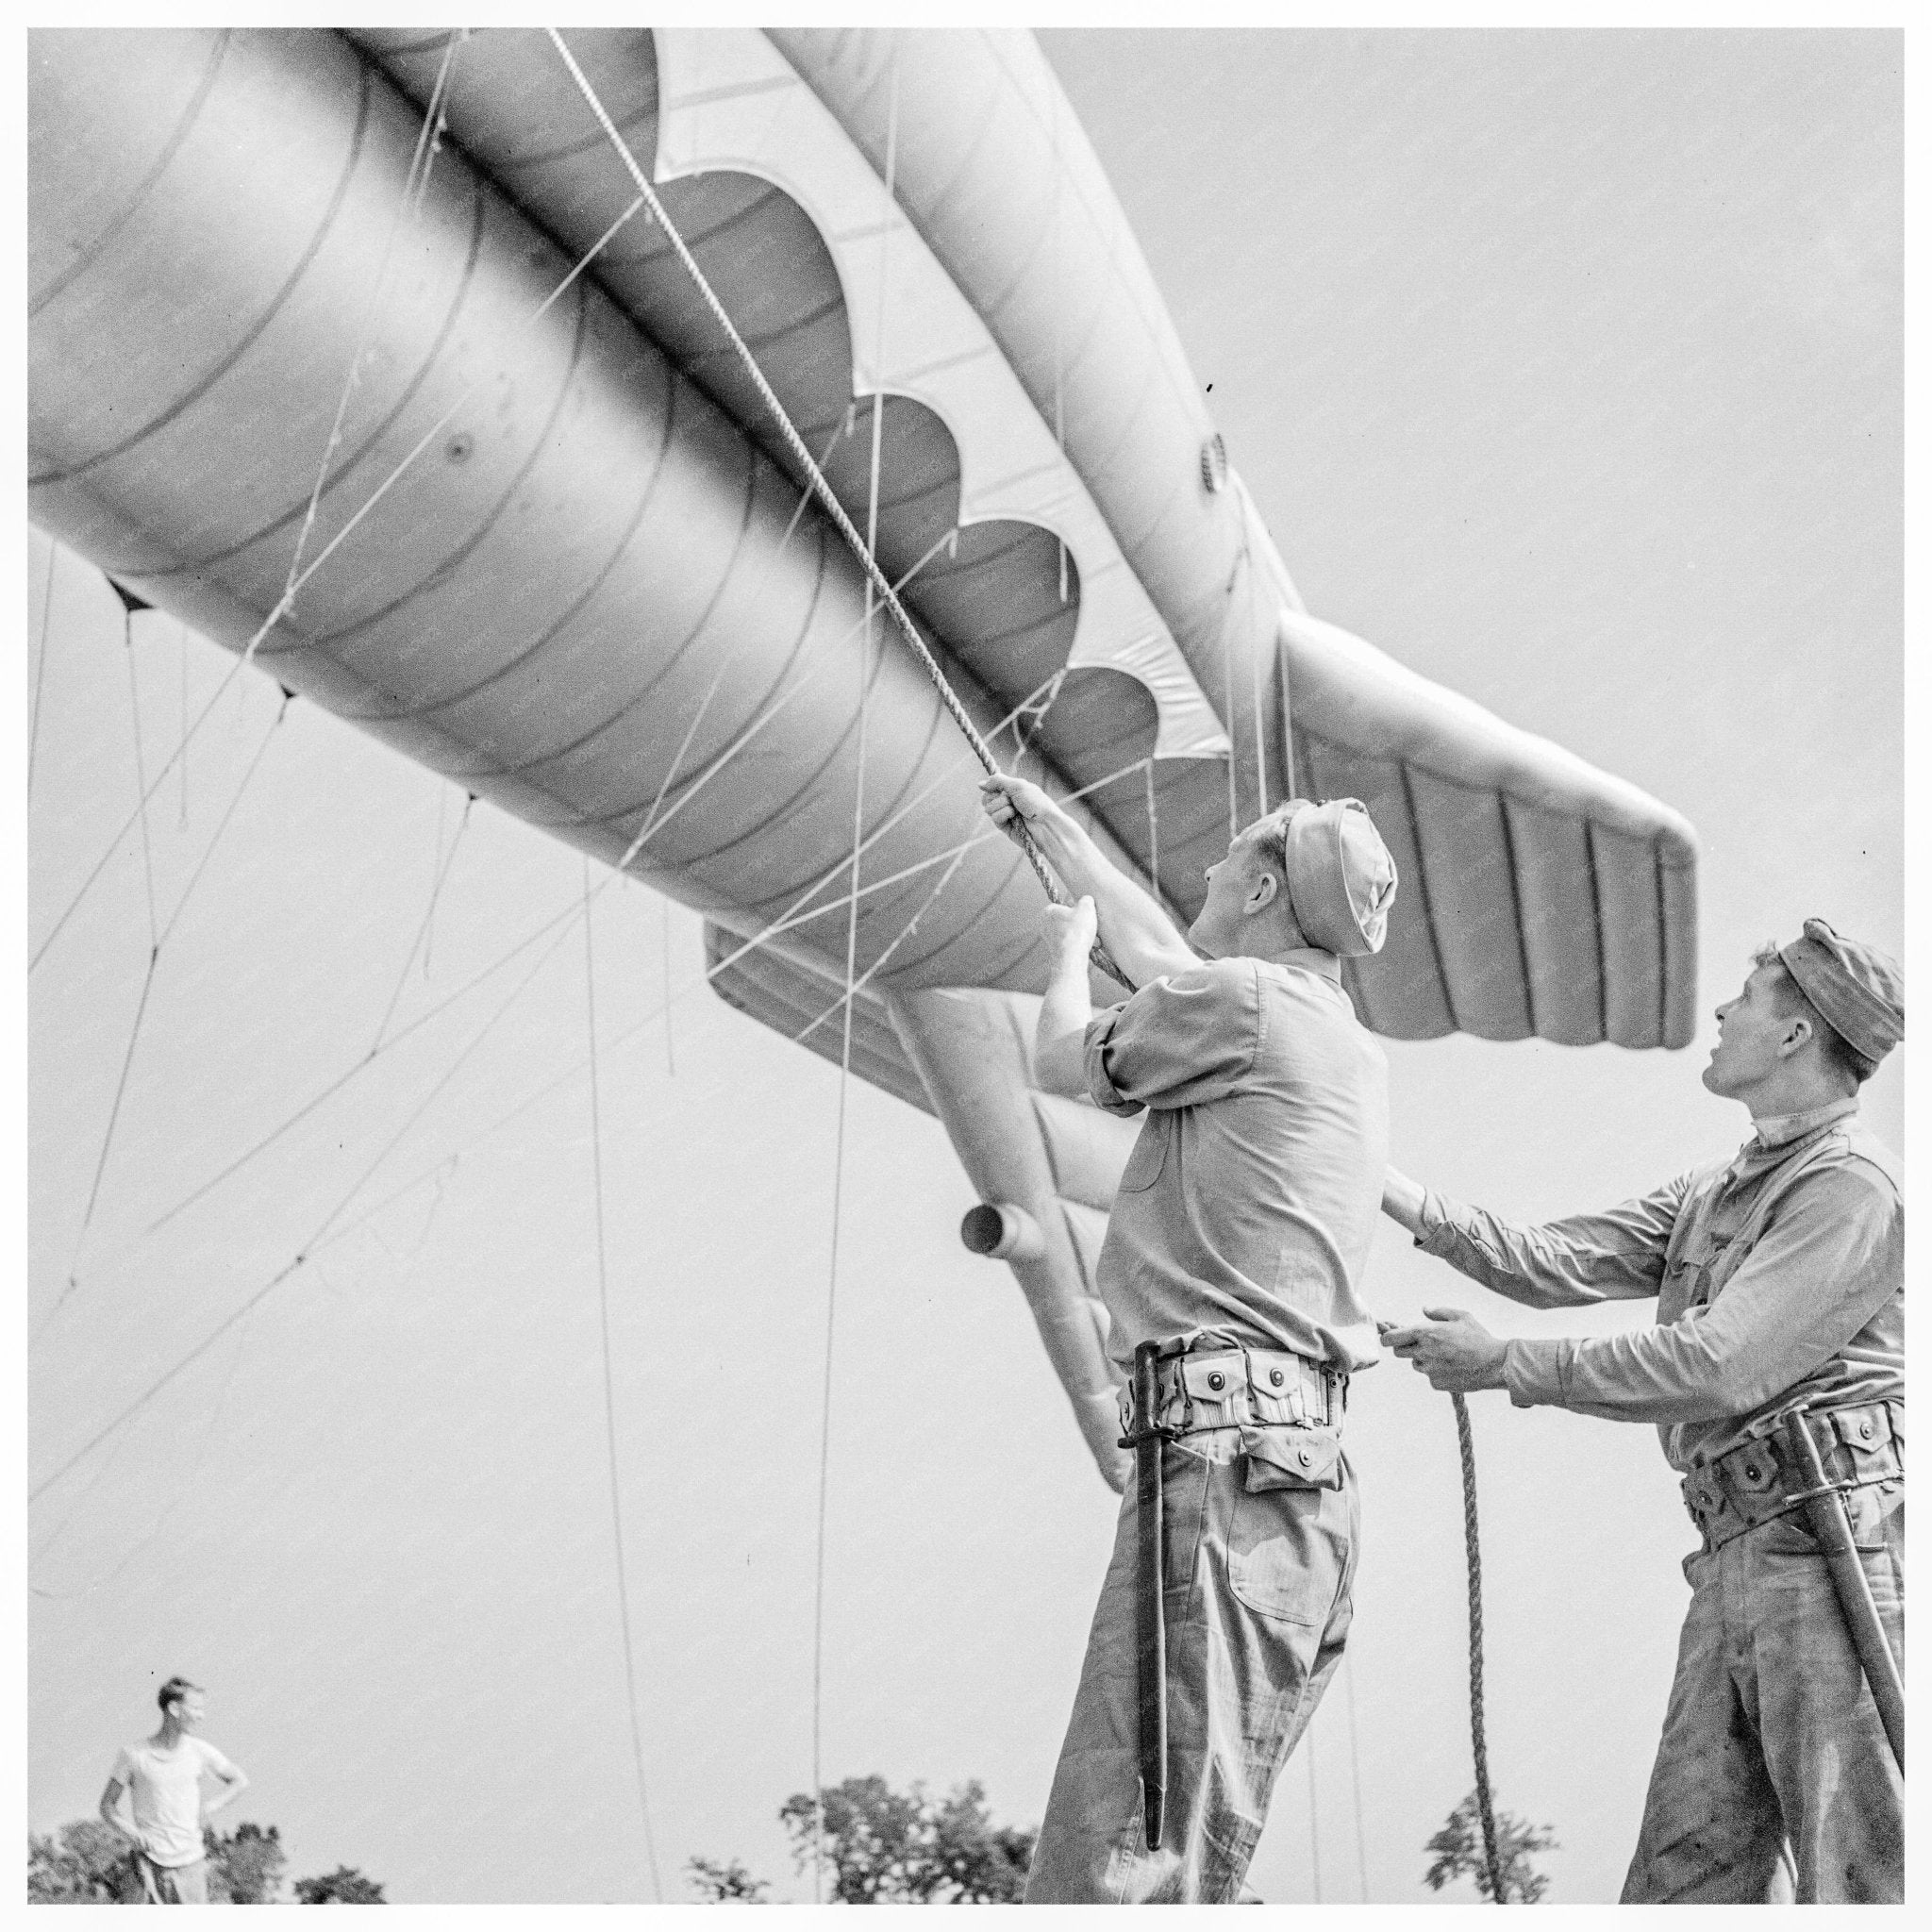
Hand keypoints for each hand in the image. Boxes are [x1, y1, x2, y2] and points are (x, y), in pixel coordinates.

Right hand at [979, 771, 1051, 836]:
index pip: (992, 786)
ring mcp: (1005, 815)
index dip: (991, 786)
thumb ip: (998, 781)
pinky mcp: (1004, 827)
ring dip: (1002, 806)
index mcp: (1012, 790)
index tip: (998, 787)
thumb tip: (979, 784)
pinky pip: (994, 817)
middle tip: (1010, 799)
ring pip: (988, 808)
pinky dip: (1003, 814)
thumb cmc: (1037, 803)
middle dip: (997, 797)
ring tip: (1015, 809)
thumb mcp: (1018, 786)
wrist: (1045, 824)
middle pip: (986, 797)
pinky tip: (1014, 817)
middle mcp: (1008, 802)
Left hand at [1041, 894, 1097, 970]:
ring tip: (1087, 937)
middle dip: (1079, 922)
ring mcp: (1047, 938)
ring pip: (1069, 931)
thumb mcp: (1086, 908)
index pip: (1066, 905)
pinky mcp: (1054, 949)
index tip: (1085, 915)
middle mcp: (1044, 924)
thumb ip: (1086, 899)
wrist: (1071, 958)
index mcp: (1048, 910)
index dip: (1078, 909)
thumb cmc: (1077, 931)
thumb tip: (1087, 899)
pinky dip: (1077, 943)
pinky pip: (1069, 942)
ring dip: (1080, 933)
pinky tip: (1083, 946)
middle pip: (1067, 918)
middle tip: (1088, 926)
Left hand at [1379, 1307, 1508, 1393]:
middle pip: (1398, 1352)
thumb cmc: (1478, 1338)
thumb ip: (1439, 1312)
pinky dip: (1436, 1372)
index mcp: (1425, 1333)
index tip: (1390, 1337)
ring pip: (1416, 1364)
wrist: (1494, 1364)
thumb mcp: (1461, 1316)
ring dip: (1423, 1359)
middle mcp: (1423, 1352)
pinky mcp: (1436, 1383)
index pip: (1390, 1338)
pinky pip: (1429, 1377)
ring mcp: (1429, 1370)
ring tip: (1445, 1355)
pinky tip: (1453, 1367)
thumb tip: (1424, 1309)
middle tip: (1423, 1344)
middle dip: (1406, 1347)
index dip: (1387, 1337)